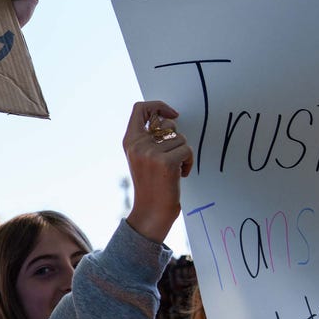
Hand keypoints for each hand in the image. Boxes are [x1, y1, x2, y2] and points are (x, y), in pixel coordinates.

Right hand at [122, 101, 193, 242]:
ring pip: (180, 138)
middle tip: (172, 156)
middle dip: (176, 139)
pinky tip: (180, 175)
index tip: (171, 115)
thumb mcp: (142, 157)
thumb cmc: (151, 184)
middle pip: (167, 124)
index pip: (140, 108)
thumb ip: (148, 137)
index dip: (158, 106)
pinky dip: (188, 162)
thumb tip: (168, 118)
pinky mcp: (166, 162)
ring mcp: (150, 153)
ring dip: (183, 153)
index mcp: (129, 140)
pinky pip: (186, 149)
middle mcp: (137, 144)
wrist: (151, 212)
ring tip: (175, 169)